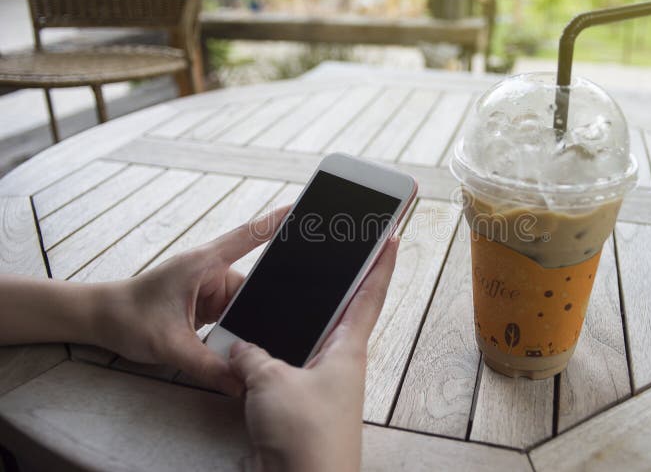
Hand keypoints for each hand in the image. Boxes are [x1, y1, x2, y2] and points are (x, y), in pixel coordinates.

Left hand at [98, 206, 290, 395]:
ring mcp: (209, 289)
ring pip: (245, 305)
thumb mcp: (169, 345)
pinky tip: (238, 345)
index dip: (276, 222)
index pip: (248, 237)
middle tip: (284, 322)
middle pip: (254, 285)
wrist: (99, 319)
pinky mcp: (207, 304)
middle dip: (266, 304)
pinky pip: (233, 315)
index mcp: (204, 264)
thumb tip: (240, 383)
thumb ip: (206, 366)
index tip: (302, 210)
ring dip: (246, 323)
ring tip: (247, 341)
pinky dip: (237, 329)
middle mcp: (211, 272)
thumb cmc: (127, 317)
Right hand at [229, 237, 399, 471]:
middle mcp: (338, 362)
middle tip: (332, 252)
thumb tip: (240, 350)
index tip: (392, 236)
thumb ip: (252, 356)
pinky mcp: (301, 406)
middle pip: (340, 312)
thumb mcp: (271, 381)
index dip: (381, 263)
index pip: (370, 293)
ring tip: (278, 296)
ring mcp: (320, 385)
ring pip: (307, 341)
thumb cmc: (306, 434)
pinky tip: (247, 351)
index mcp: (347, 348)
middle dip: (336, 283)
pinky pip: (284, 370)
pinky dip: (269, 358)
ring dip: (294, 323)